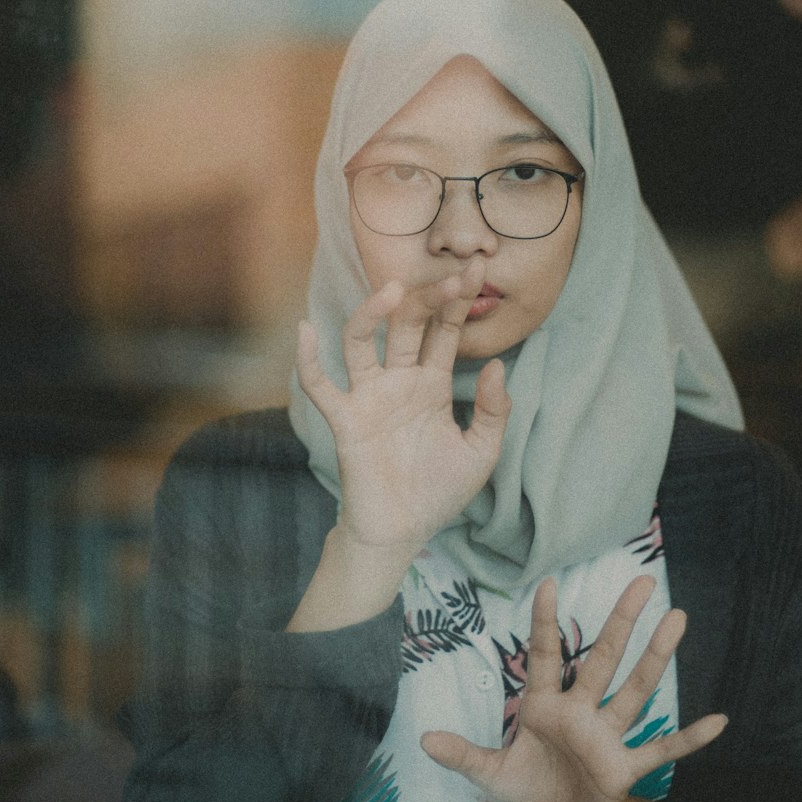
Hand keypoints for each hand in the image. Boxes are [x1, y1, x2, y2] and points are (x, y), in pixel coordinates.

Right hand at [294, 261, 511, 560]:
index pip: (445, 331)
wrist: (402, 532)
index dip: (460, 301)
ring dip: (374, 313)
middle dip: (429, 298)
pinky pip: (321, 385)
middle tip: (453, 275)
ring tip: (395, 289)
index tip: (478, 270)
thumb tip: (495, 365)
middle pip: (408, 325)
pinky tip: (306, 329)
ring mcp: (370, 397)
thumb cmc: (439, 491)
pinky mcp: (345, 419)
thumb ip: (493, 410)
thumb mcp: (481, 451)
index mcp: (432, 384)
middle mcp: (399, 381)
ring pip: (363, 342)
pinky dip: (308, 358)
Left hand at [421, 575, 726, 801]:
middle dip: (621, 620)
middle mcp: (581, 712)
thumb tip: (423, 738)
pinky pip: (664, 750)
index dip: (545, 622)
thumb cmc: (535, 792)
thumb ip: (463, 755)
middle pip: (604, 657)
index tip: (549, 583)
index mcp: (545, 707)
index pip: (546, 655)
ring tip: (678, 619)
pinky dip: (691, 738)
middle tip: (642, 579)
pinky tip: (720, 720)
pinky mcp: (627, 768)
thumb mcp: (493, 776)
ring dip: (657, 657)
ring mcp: (608, 736)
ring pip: (636, 690)